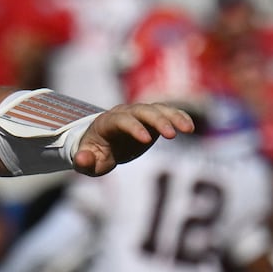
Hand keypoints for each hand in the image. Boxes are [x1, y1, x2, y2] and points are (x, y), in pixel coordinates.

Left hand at [72, 102, 194, 176]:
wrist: (101, 143)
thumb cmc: (94, 154)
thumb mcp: (87, 162)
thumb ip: (83, 162)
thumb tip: (82, 159)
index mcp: (107, 122)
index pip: (122, 121)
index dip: (134, 128)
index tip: (146, 140)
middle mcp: (125, 113)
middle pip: (143, 111)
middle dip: (157, 121)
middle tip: (171, 135)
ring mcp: (139, 114)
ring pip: (158, 109)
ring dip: (173, 117)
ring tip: (188, 130)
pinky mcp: (152, 118)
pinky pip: (167, 112)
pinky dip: (179, 116)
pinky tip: (190, 127)